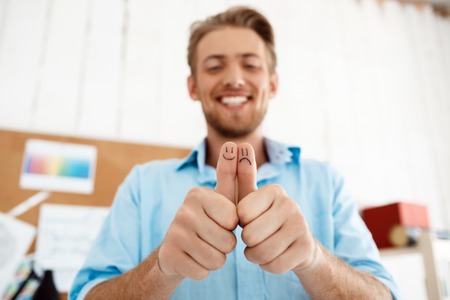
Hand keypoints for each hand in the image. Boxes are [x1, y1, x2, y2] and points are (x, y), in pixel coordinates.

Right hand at [158, 142, 238, 279]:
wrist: (178, 248)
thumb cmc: (210, 221)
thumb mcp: (226, 199)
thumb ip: (236, 173)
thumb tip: (241, 143)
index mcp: (198, 194)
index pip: (234, 219)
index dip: (233, 226)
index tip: (222, 221)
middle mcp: (183, 210)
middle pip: (227, 241)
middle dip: (225, 245)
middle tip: (212, 237)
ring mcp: (173, 233)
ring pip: (217, 259)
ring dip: (215, 259)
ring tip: (203, 247)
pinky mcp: (168, 256)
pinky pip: (203, 272)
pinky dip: (202, 270)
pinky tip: (193, 259)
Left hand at [236, 143, 318, 273]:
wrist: (297, 245)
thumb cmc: (264, 220)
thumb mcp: (248, 199)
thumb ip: (238, 174)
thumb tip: (233, 144)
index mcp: (274, 190)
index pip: (241, 214)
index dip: (240, 222)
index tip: (249, 219)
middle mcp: (290, 204)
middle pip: (250, 235)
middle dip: (248, 242)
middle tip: (256, 236)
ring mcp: (301, 226)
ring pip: (261, 252)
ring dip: (256, 255)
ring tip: (264, 246)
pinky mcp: (306, 248)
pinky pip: (273, 266)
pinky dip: (269, 265)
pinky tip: (276, 256)